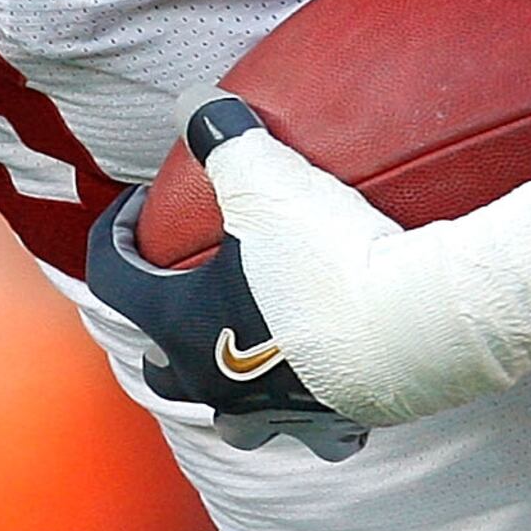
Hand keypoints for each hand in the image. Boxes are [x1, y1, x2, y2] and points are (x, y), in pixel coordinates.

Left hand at [97, 98, 530, 433]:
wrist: (417, 326)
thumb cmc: (327, 256)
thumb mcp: (267, 180)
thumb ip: (224, 137)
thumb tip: (193, 102)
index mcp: (181, 324)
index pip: (115, 279)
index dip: (113, 236)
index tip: (134, 208)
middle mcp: (216, 380)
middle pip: (163, 368)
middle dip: (163, 331)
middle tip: (184, 289)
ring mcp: (273, 411)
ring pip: (230, 416)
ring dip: (229, 384)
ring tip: (248, 350)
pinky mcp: (333, 425)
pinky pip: (311, 428)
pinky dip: (309, 410)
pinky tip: (326, 381)